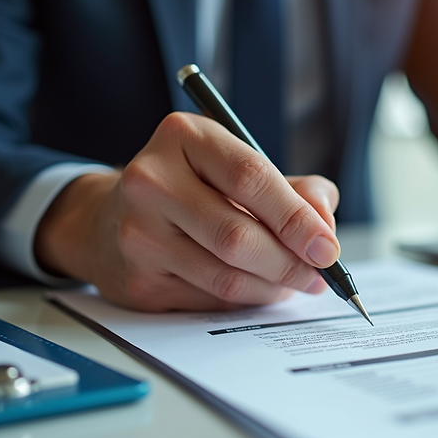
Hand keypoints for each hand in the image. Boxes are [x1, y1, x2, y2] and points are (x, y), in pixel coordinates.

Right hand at [35, 112, 340, 311]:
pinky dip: (246, 300)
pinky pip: (209, 301)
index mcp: (184, 136)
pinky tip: (258, 290)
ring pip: (225, 276)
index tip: (327, 247)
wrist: (110, 220)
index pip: (251, 177)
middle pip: (237, 235)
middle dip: (290, 262)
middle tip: (319, 276)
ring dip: (272, 287)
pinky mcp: (137, 279)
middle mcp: (152, 180)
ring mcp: (139, 232)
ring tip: (294, 284)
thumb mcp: (240, 168)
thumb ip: (295, 190)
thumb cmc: (193, 189)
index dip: (296, 218)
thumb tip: (324, 226)